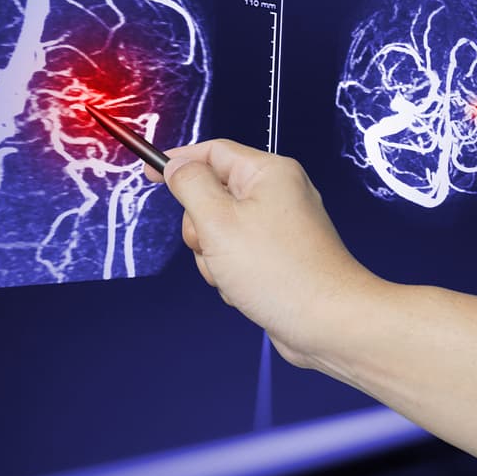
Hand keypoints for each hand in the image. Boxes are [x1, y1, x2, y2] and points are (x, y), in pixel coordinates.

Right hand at [145, 139, 375, 365]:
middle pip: (213, 194)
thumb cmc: (278, 271)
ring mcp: (280, 227)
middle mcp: (278, 193)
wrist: (327, 323)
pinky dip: (231, 273)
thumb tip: (176, 166)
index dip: (179, 162)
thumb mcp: (218, 221)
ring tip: (234, 274)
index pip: (213, 152)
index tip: (149, 174)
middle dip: (201, 226)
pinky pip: (237, 255)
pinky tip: (246, 290)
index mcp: (269, 172)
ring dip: (214, 256)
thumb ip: (191, 186)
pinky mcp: (280, 257)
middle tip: (213, 245)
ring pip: (220, 231)